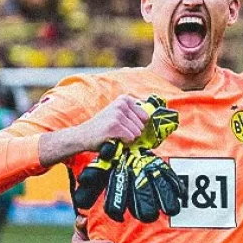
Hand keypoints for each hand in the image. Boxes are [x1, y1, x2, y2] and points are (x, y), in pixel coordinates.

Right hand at [75, 95, 182, 221]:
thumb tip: (159, 121)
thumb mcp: (119, 116)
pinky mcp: (115, 126)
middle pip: (142, 125)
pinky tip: (112, 139)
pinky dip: (123, 142)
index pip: (146, 116)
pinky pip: (130, 138)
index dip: (138, 126)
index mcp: (125, 99)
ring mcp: (118, 114)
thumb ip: (135, 116)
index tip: (127, 127)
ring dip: (127, 139)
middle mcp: (122, 104)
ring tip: (114, 136)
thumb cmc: (103, 129)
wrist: (83, 136)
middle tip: (118, 133)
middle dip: (132, 133)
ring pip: (137, 133)